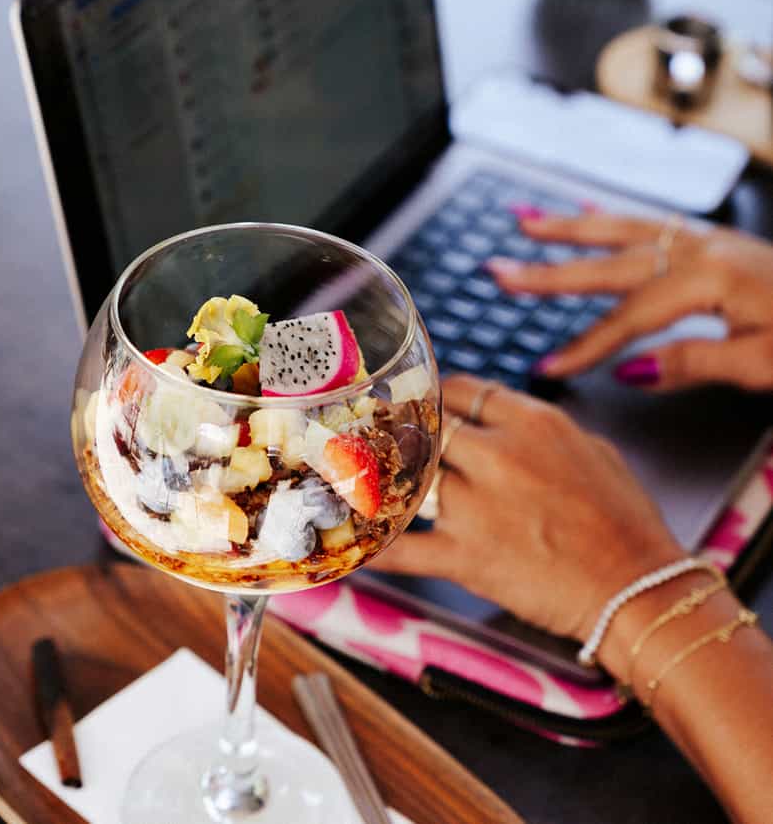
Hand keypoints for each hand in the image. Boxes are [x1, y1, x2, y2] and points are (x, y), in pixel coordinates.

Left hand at [372, 376, 684, 644]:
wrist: (635, 591)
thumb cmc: (625, 523)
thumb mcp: (594, 451)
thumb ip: (542, 430)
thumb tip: (504, 418)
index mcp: (533, 423)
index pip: (462, 390)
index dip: (435, 397)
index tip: (421, 404)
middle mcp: (499, 455)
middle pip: (427, 428)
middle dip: (404, 431)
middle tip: (380, 434)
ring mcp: (477, 506)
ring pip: (410, 478)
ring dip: (385, 478)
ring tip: (358, 473)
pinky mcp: (466, 556)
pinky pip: (405, 550)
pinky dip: (375, 548)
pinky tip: (346, 545)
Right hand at [489, 213, 772, 391]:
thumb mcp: (763, 363)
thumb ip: (693, 362)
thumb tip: (631, 368)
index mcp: (709, 282)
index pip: (628, 319)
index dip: (584, 347)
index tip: (548, 367)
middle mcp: (700, 251)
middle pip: (608, 263)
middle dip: (548, 270)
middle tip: (498, 272)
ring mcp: (704, 240)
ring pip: (623, 230)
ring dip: (569, 229)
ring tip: (523, 223)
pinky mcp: (710, 242)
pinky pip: (649, 223)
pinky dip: (612, 218)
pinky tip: (585, 212)